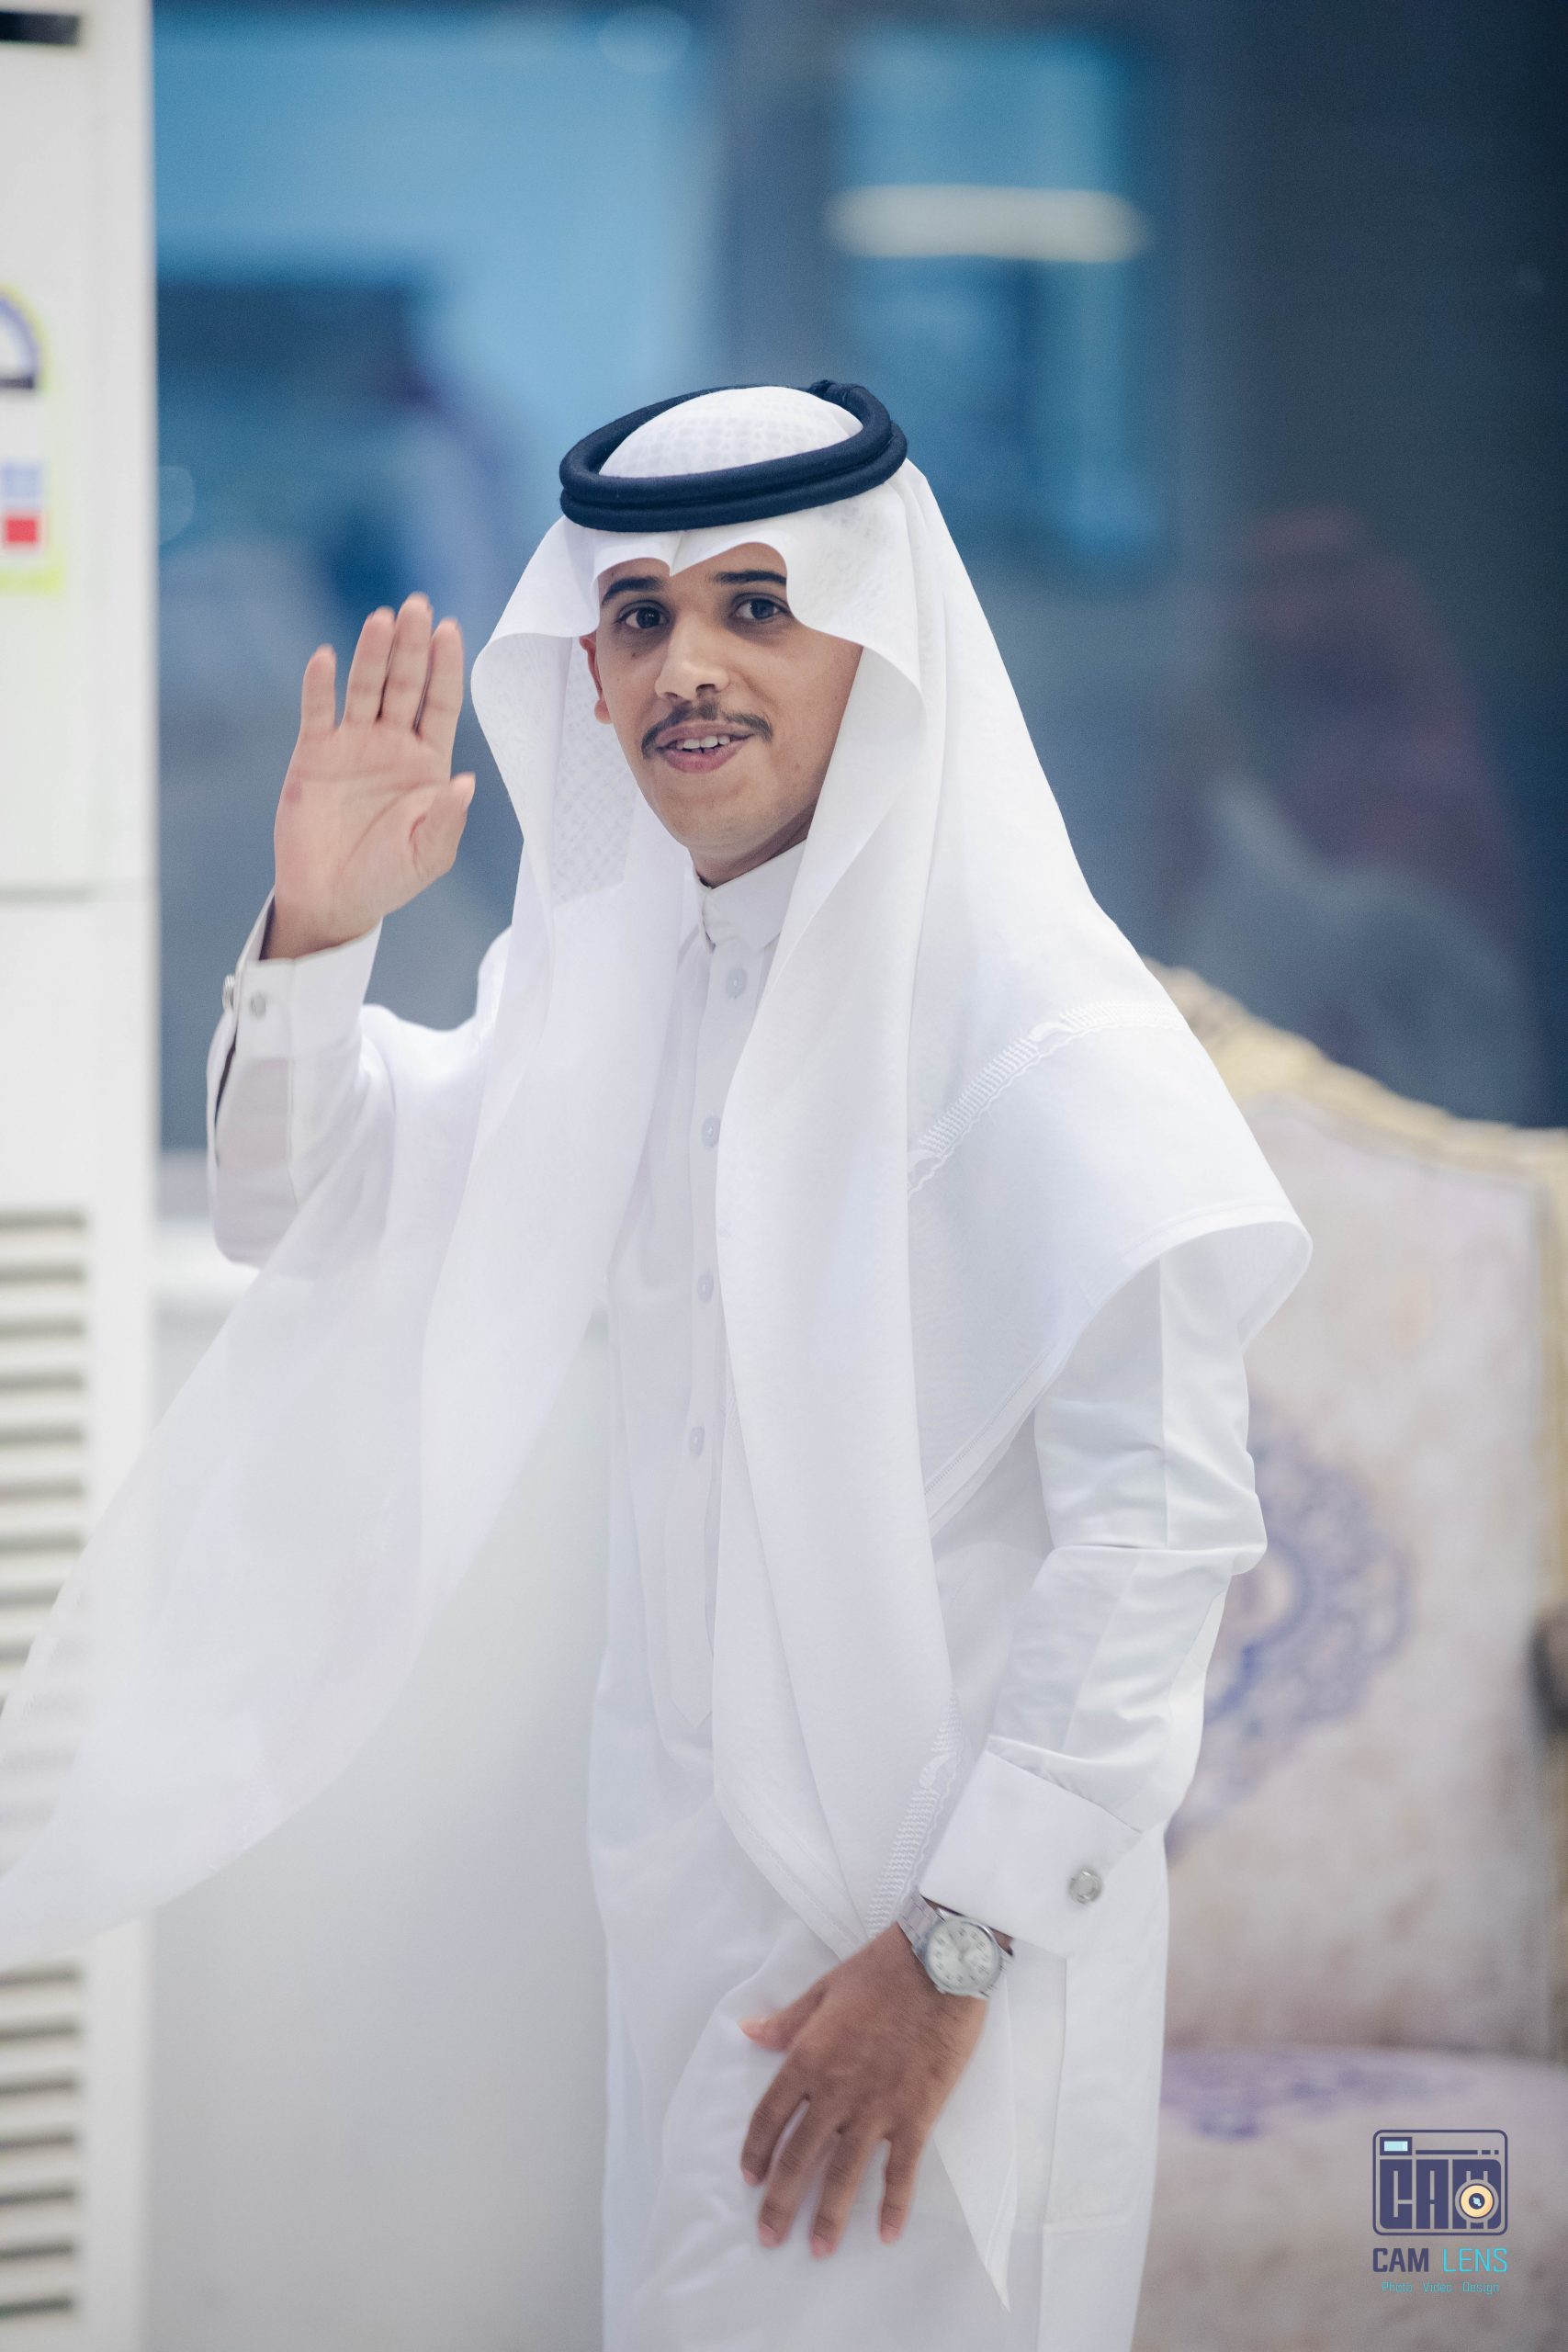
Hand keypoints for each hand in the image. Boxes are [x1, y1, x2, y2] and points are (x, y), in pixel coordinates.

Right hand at [266, 594, 474, 959]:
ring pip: (364, 688)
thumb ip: (446, 819)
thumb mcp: (427, 855)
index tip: (450, 630)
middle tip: (417, 606)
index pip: (441, 703)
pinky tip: (325, 658)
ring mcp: (352, 744)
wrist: (332, 899)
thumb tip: (466, 783)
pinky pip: (318, 713)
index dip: (445, 667)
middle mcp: (392, 743)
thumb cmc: (387, 878)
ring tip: (381, 620)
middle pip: (405, 683)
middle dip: (412, 645)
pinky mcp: (314, 754)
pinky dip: (320, 687)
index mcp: (428, 761)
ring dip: (372, 655)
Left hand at [736, 1922, 988, 2257]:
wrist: (940, 1961)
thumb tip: (747, 2032)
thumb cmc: (881, 1970)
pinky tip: (886, 2233)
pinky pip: (900, 2169)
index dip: (757, 2151)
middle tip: (768, 2237)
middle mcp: (835, 2090)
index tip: (750, 2178)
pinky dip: (893, 2204)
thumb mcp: (823, 1988)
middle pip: (799, 2157)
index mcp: (808, 2057)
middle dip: (780, 2202)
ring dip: (828, 2216)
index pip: (770, 2116)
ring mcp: (876, 2107)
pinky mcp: (916, 2114)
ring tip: (817, 2249)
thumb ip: (786, 2021)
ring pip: (844, 2173)